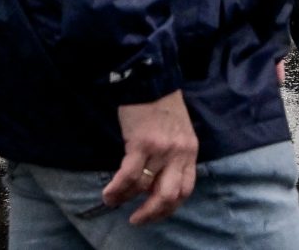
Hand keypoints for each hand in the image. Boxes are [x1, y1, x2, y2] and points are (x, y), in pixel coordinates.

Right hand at [103, 91, 197, 224]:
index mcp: (190, 151)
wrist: (151, 80)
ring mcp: (162, 149)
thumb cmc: (162, 107)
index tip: (155, 213)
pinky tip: (108, 194)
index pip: (186, 189)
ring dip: (126, 199)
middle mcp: (180, 153)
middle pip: (169, 196)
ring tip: (113, 201)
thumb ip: (173, 157)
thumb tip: (155, 183)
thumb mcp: (178, 133)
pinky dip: (116, 189)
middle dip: (151, 213)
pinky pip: (128, 176)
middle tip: (136, 219)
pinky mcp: (142, 143)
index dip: (169, 207)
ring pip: (144, 187)